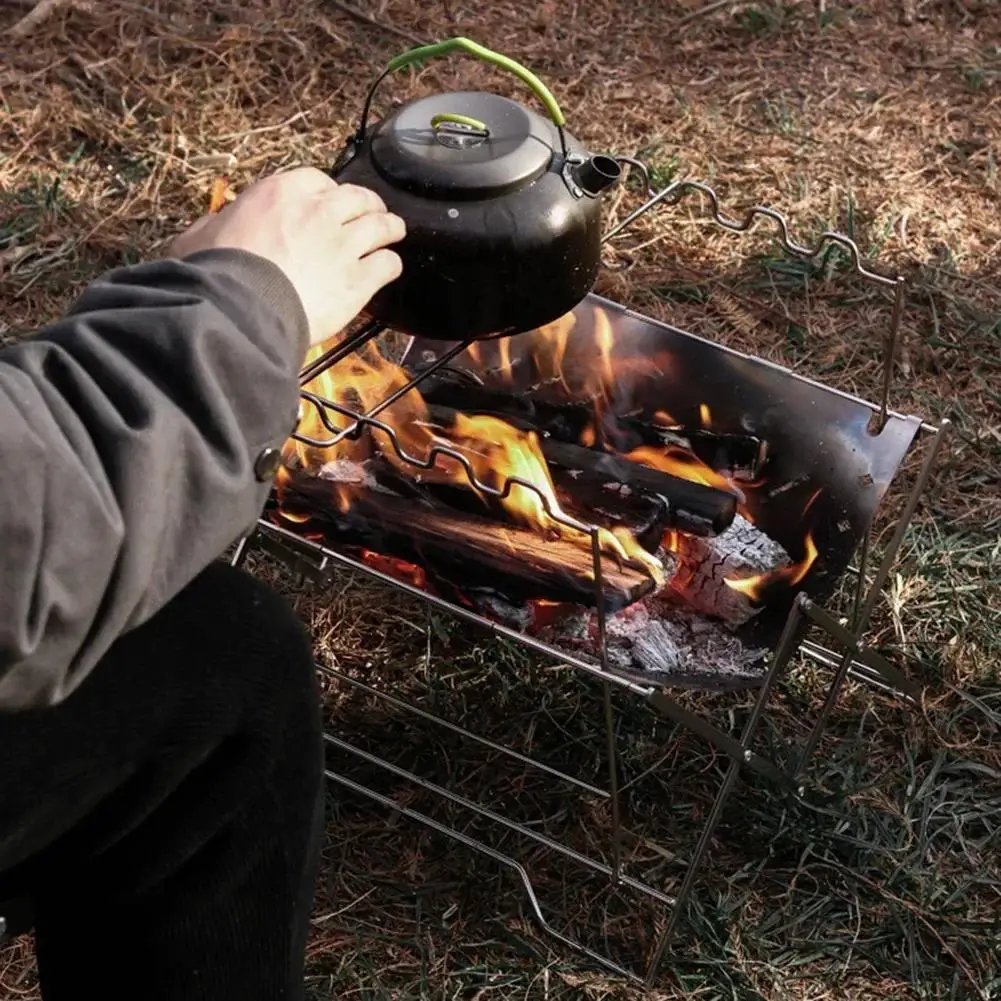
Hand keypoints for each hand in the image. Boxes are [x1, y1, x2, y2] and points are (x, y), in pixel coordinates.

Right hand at [169, 167, 405, 344]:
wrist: (241, 308)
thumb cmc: (216, 273)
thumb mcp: (201, 235)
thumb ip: (216, 225)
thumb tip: (214, 227)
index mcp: (282, 193)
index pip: (318, 180)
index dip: (328, 192)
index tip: (330, 201)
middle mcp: (319, 212)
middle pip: (358, 199)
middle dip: (368, 204)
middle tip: (373, 212)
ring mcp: (344, 245)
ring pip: (381, 226)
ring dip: (390, 228)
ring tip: (394, 231)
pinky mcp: (358, 280)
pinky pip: (387, 265)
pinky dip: (390, 265)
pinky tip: (389, 268)